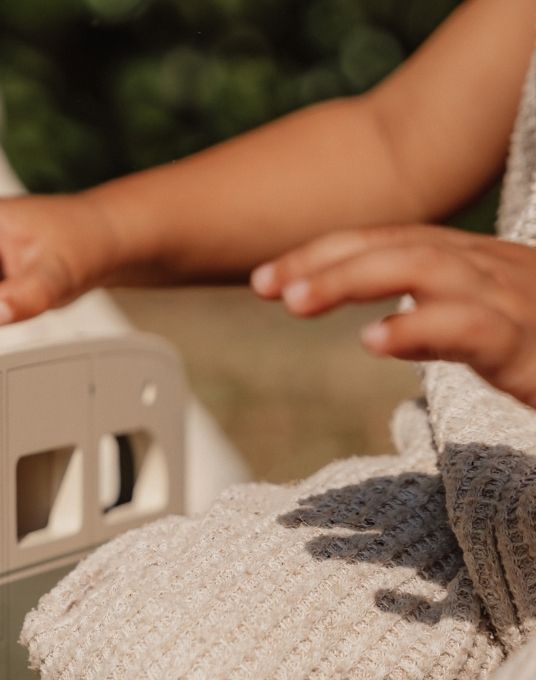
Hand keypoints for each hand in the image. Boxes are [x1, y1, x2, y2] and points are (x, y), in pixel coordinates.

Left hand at [251, 225, 535, 407]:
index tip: (265, 280)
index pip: (393, 242)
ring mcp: (520, 302)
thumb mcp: (495, 332)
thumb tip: (384, 330)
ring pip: (429, 270)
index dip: (327, 253)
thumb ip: (440, 326)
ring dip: (355, 279)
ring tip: (294, 303)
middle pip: (400, 245)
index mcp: (480, 267)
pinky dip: (420, 329)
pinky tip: (372, 342)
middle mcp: (497, 271)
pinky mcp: (533, 346)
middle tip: (263, 287)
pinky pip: (474, 330)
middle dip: (325, 260)